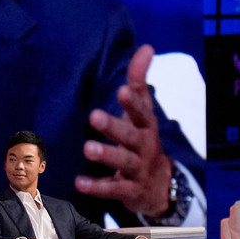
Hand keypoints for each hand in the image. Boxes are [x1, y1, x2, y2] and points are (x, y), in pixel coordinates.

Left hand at [74, 44, 172, 217]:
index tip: (122, 90)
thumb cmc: (143, 140)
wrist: (160, 186)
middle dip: (114, 126)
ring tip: (88, 148)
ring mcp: (137, 170)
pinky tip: (79, 183)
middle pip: (130, 136)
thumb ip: (140, 81)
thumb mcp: (143, 112)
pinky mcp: (129, 191)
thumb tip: (146, 47)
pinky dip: (97, 187)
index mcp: (145, 125)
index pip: (141, 111)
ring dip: (106, 154)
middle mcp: (144, 146)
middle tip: (94, 116)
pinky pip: (113, 189)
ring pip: (123, 162)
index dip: (133, 102)